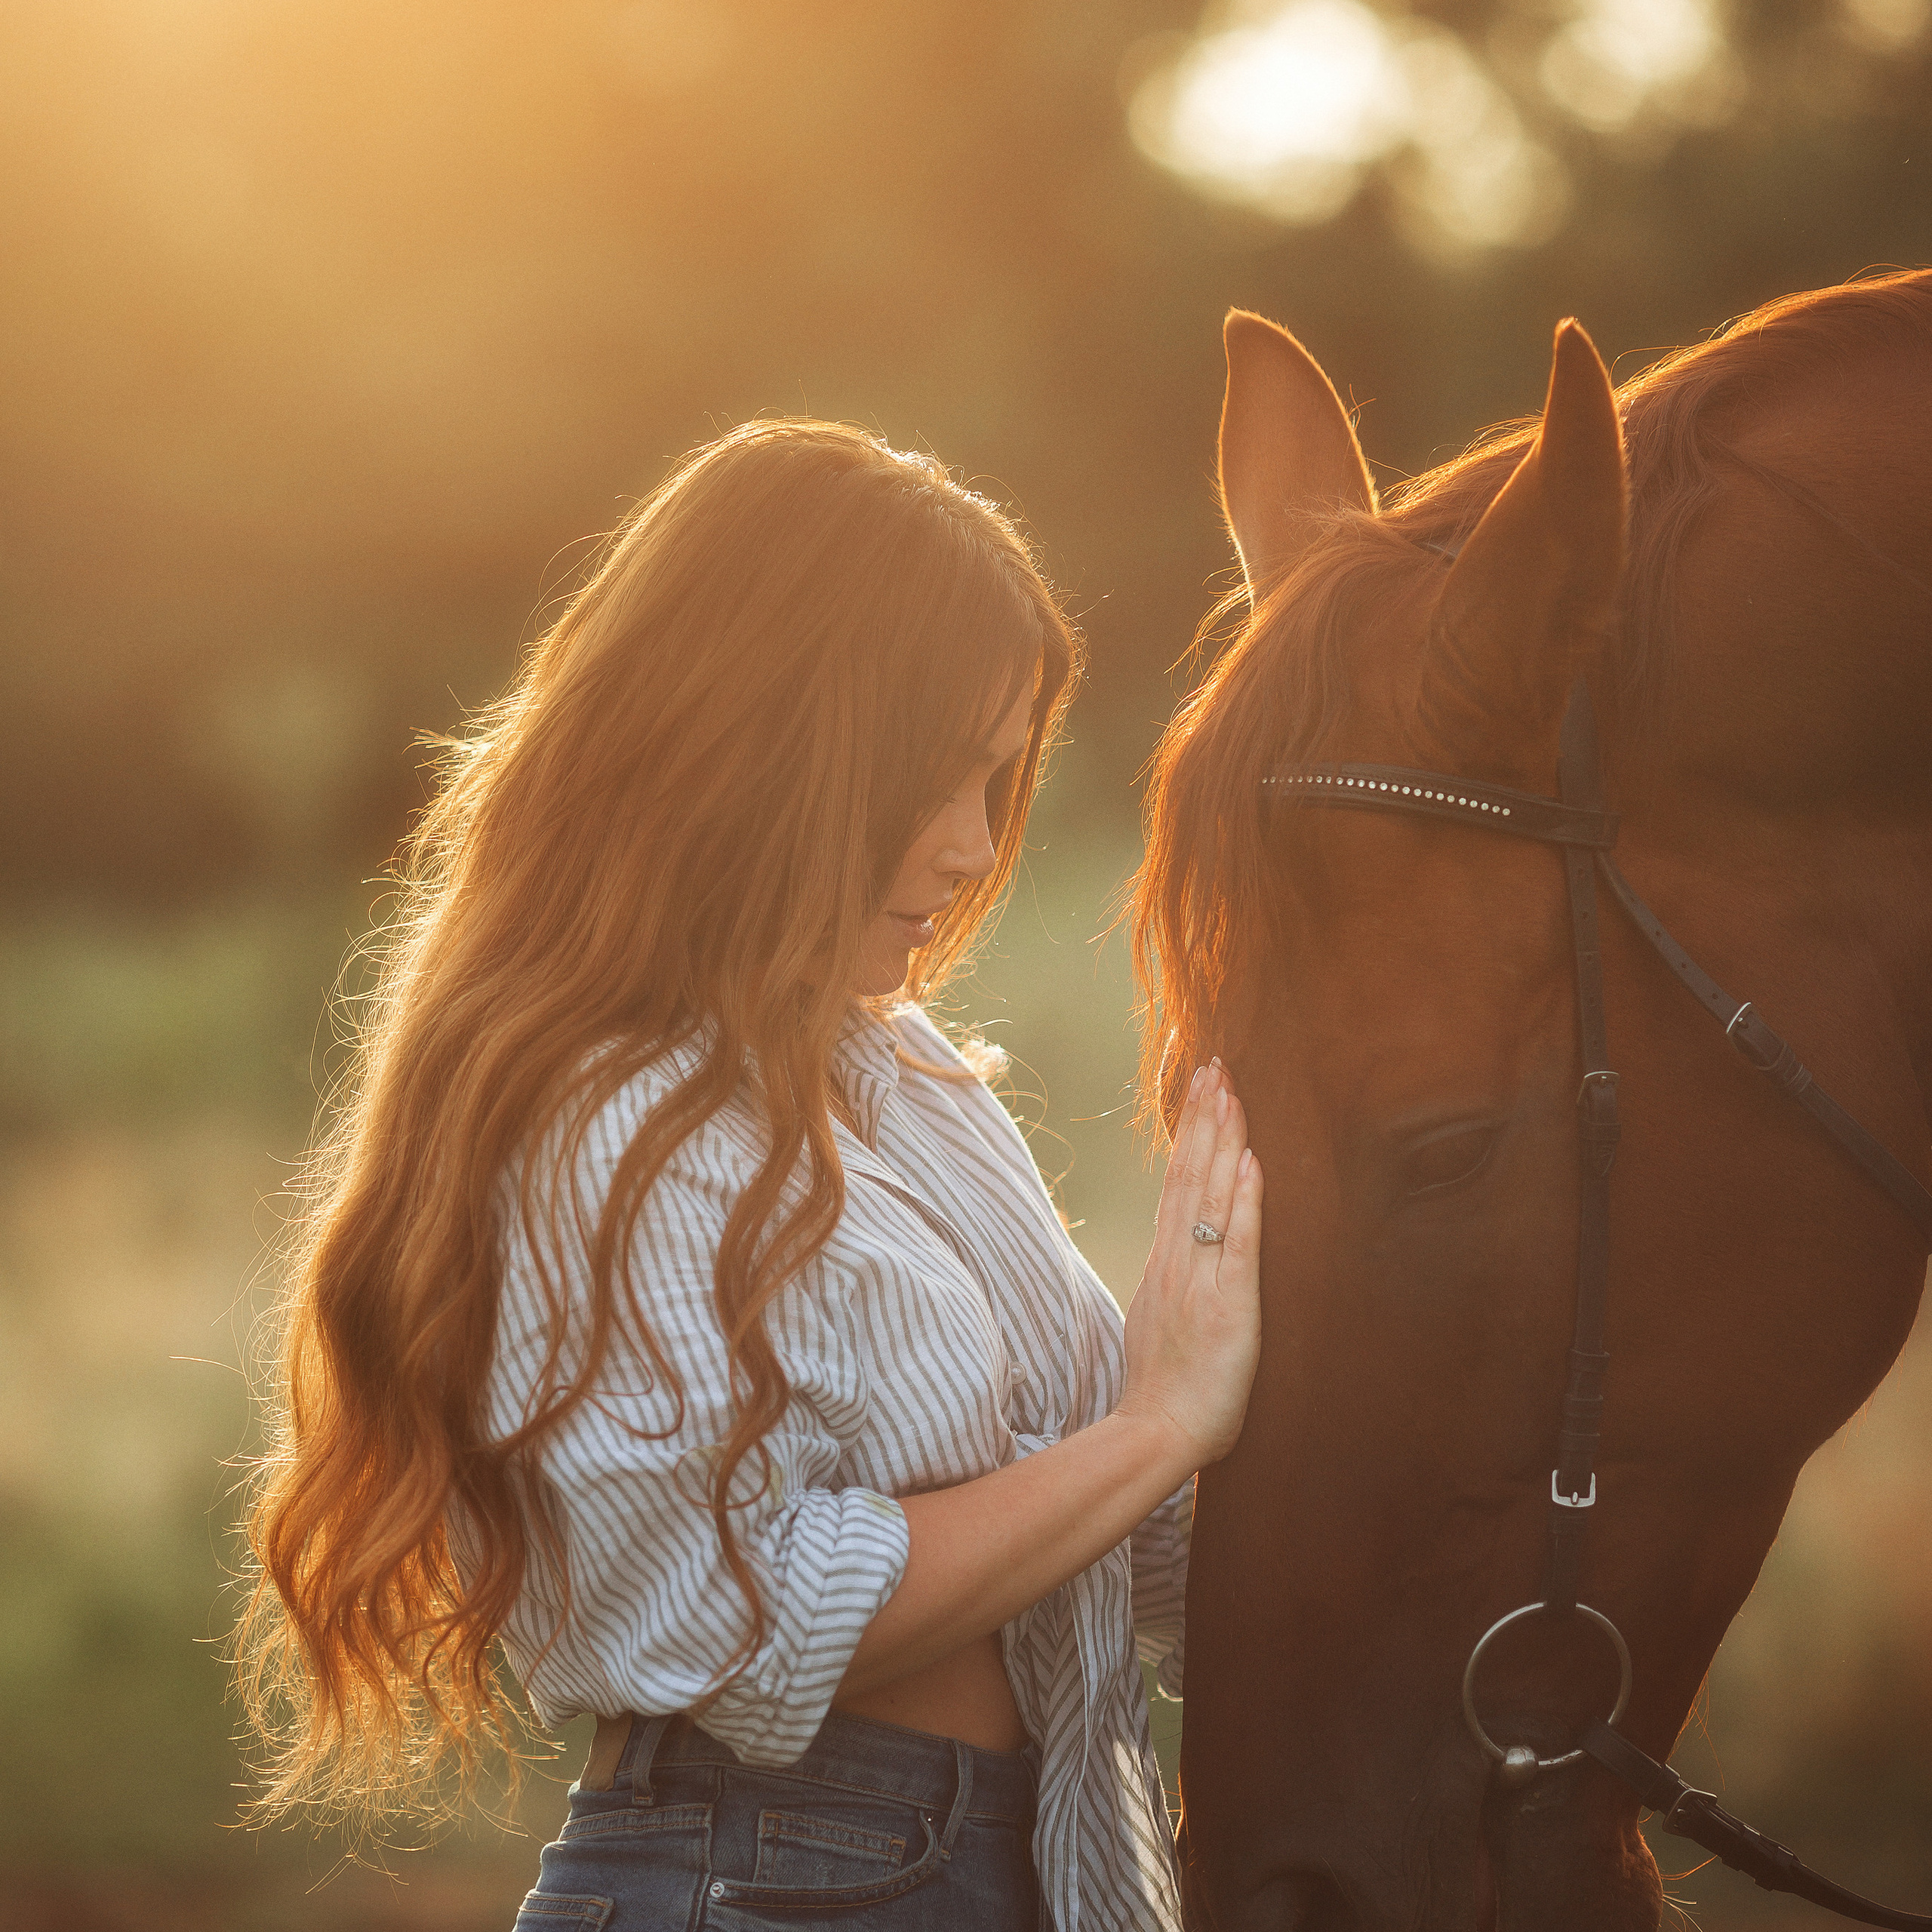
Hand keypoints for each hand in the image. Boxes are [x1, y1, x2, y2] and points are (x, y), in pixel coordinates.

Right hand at [1117, 1061, 1262, 1468]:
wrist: (1156, 1433)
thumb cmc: (1164, 1391)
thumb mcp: (1160, 1321)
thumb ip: (1172, 1283)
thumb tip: (1178, 1256)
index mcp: (1165, 1263)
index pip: (1178, 1182)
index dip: (1190, 1133)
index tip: (1200, 1089)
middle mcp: (1178, 1261)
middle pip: (1189, 1174)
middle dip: (1204, 1117)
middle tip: (1214, 1065)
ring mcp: (1200, 1280)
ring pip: (1211, 1196)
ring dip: (1222, 1140)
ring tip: (1230, 1091)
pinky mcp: (1229, 1305)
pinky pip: (1237, 1244)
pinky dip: (1245, 1200)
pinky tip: (1251, 1161)